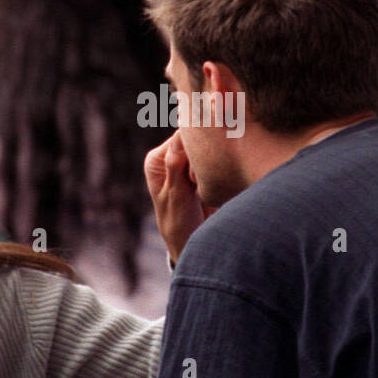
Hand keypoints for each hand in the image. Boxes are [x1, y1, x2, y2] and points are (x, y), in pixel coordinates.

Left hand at [145, 131, 208, 265]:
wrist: (191, 241)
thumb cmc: (178, 223)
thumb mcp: (176, 196)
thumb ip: (176, 166)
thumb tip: (179, 135)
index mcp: (157, 160)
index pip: (180, 137)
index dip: (194, 150)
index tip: (195, 177)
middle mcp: (172, 157)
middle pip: (196, 140)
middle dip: (204, 158)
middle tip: (199, 184)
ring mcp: (189, 163)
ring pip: (210, 149)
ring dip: (212, 166)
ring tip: (204, 189)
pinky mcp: (205, 170)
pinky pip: (218, 160)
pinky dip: (220, 170)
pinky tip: (214, 186)